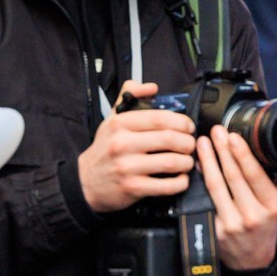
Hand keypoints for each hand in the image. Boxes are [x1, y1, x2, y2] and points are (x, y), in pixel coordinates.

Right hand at [77, 82, 195, 212]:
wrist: (85, 182)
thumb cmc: (105, 149)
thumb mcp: (112, 119)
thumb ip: (130, 97)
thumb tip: (152, 87)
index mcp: (120, 124)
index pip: (160, 117)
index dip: (182, 121)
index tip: (189, 126)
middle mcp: (122, 144)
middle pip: (170, 139)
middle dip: (188, 142)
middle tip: (191, 145)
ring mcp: (127, 167)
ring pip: (172, 162)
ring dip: (187, 162)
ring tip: (187, 161)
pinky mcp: (132, 188)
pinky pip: (167, 186)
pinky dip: (180, 182)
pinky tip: (180, 178)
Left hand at [196, 124, 276, 271]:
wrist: (252, 259)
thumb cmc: (267, 226)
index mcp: (272, 206)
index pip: (254, 176)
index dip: (242, 155)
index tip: (233, 136)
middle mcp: (252, 215)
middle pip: (233, 177)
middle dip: (222, 151)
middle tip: (216, 132)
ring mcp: (232, 223)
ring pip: (215, 186)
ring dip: (207, 162)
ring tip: (203, 144)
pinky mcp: (215, 228)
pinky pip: (205, 199)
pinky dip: (200, 180)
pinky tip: (198, 166)